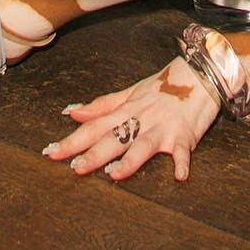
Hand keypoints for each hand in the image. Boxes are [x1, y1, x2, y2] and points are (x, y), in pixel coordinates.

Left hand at [43, 59, 219, 182]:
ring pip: (142, 145)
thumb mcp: (131, 92)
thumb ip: (103, 105)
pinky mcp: (185, 135)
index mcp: (126, 110)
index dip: (72, 140)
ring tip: (114, 175)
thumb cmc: (164, 85)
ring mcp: (163, 127)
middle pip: (113, 138)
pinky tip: (180, 176)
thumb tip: (73, 112)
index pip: (93, 126)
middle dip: (93, 154)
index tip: (50, 152)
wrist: (199, 73)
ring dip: (129, 160)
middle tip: (73, 168)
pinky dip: (183, 162)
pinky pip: (184, 151)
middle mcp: (141, 119)